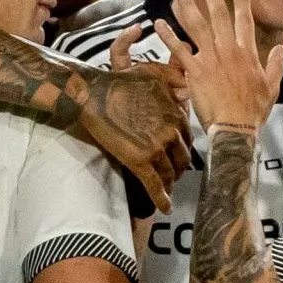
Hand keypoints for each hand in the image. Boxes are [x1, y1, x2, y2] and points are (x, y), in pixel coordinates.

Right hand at [70, 25, 194, 211]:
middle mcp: (172, 130)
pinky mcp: (141, 161)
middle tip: (174, 175)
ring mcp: (157, 147)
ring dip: (170, 183)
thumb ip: (175, 80)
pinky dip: (162, 200)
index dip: (184, 148)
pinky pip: (155, 185)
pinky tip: (165, 209)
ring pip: (171, 173)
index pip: (189, 137)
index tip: (179, 156)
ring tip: (166, 189)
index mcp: (176, 112)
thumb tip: (188, 91)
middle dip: (179, 168)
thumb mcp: (153, 73)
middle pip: (183, 158)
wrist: (94, 94)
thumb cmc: (120, 80)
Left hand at [160, 0, 282, 134]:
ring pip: (197, 26)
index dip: (242, 2)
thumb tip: (280, 49)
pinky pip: (178, 50)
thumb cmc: (253, 111)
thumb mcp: (272, 87)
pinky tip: (158, 23)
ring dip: (187, 5)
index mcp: (247, 53)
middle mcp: (228, 50)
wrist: (235, 128)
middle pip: (219, 16)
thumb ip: (275, 65)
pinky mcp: (194, 71)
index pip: (245, 21)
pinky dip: (168, 36)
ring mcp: (210, 59)